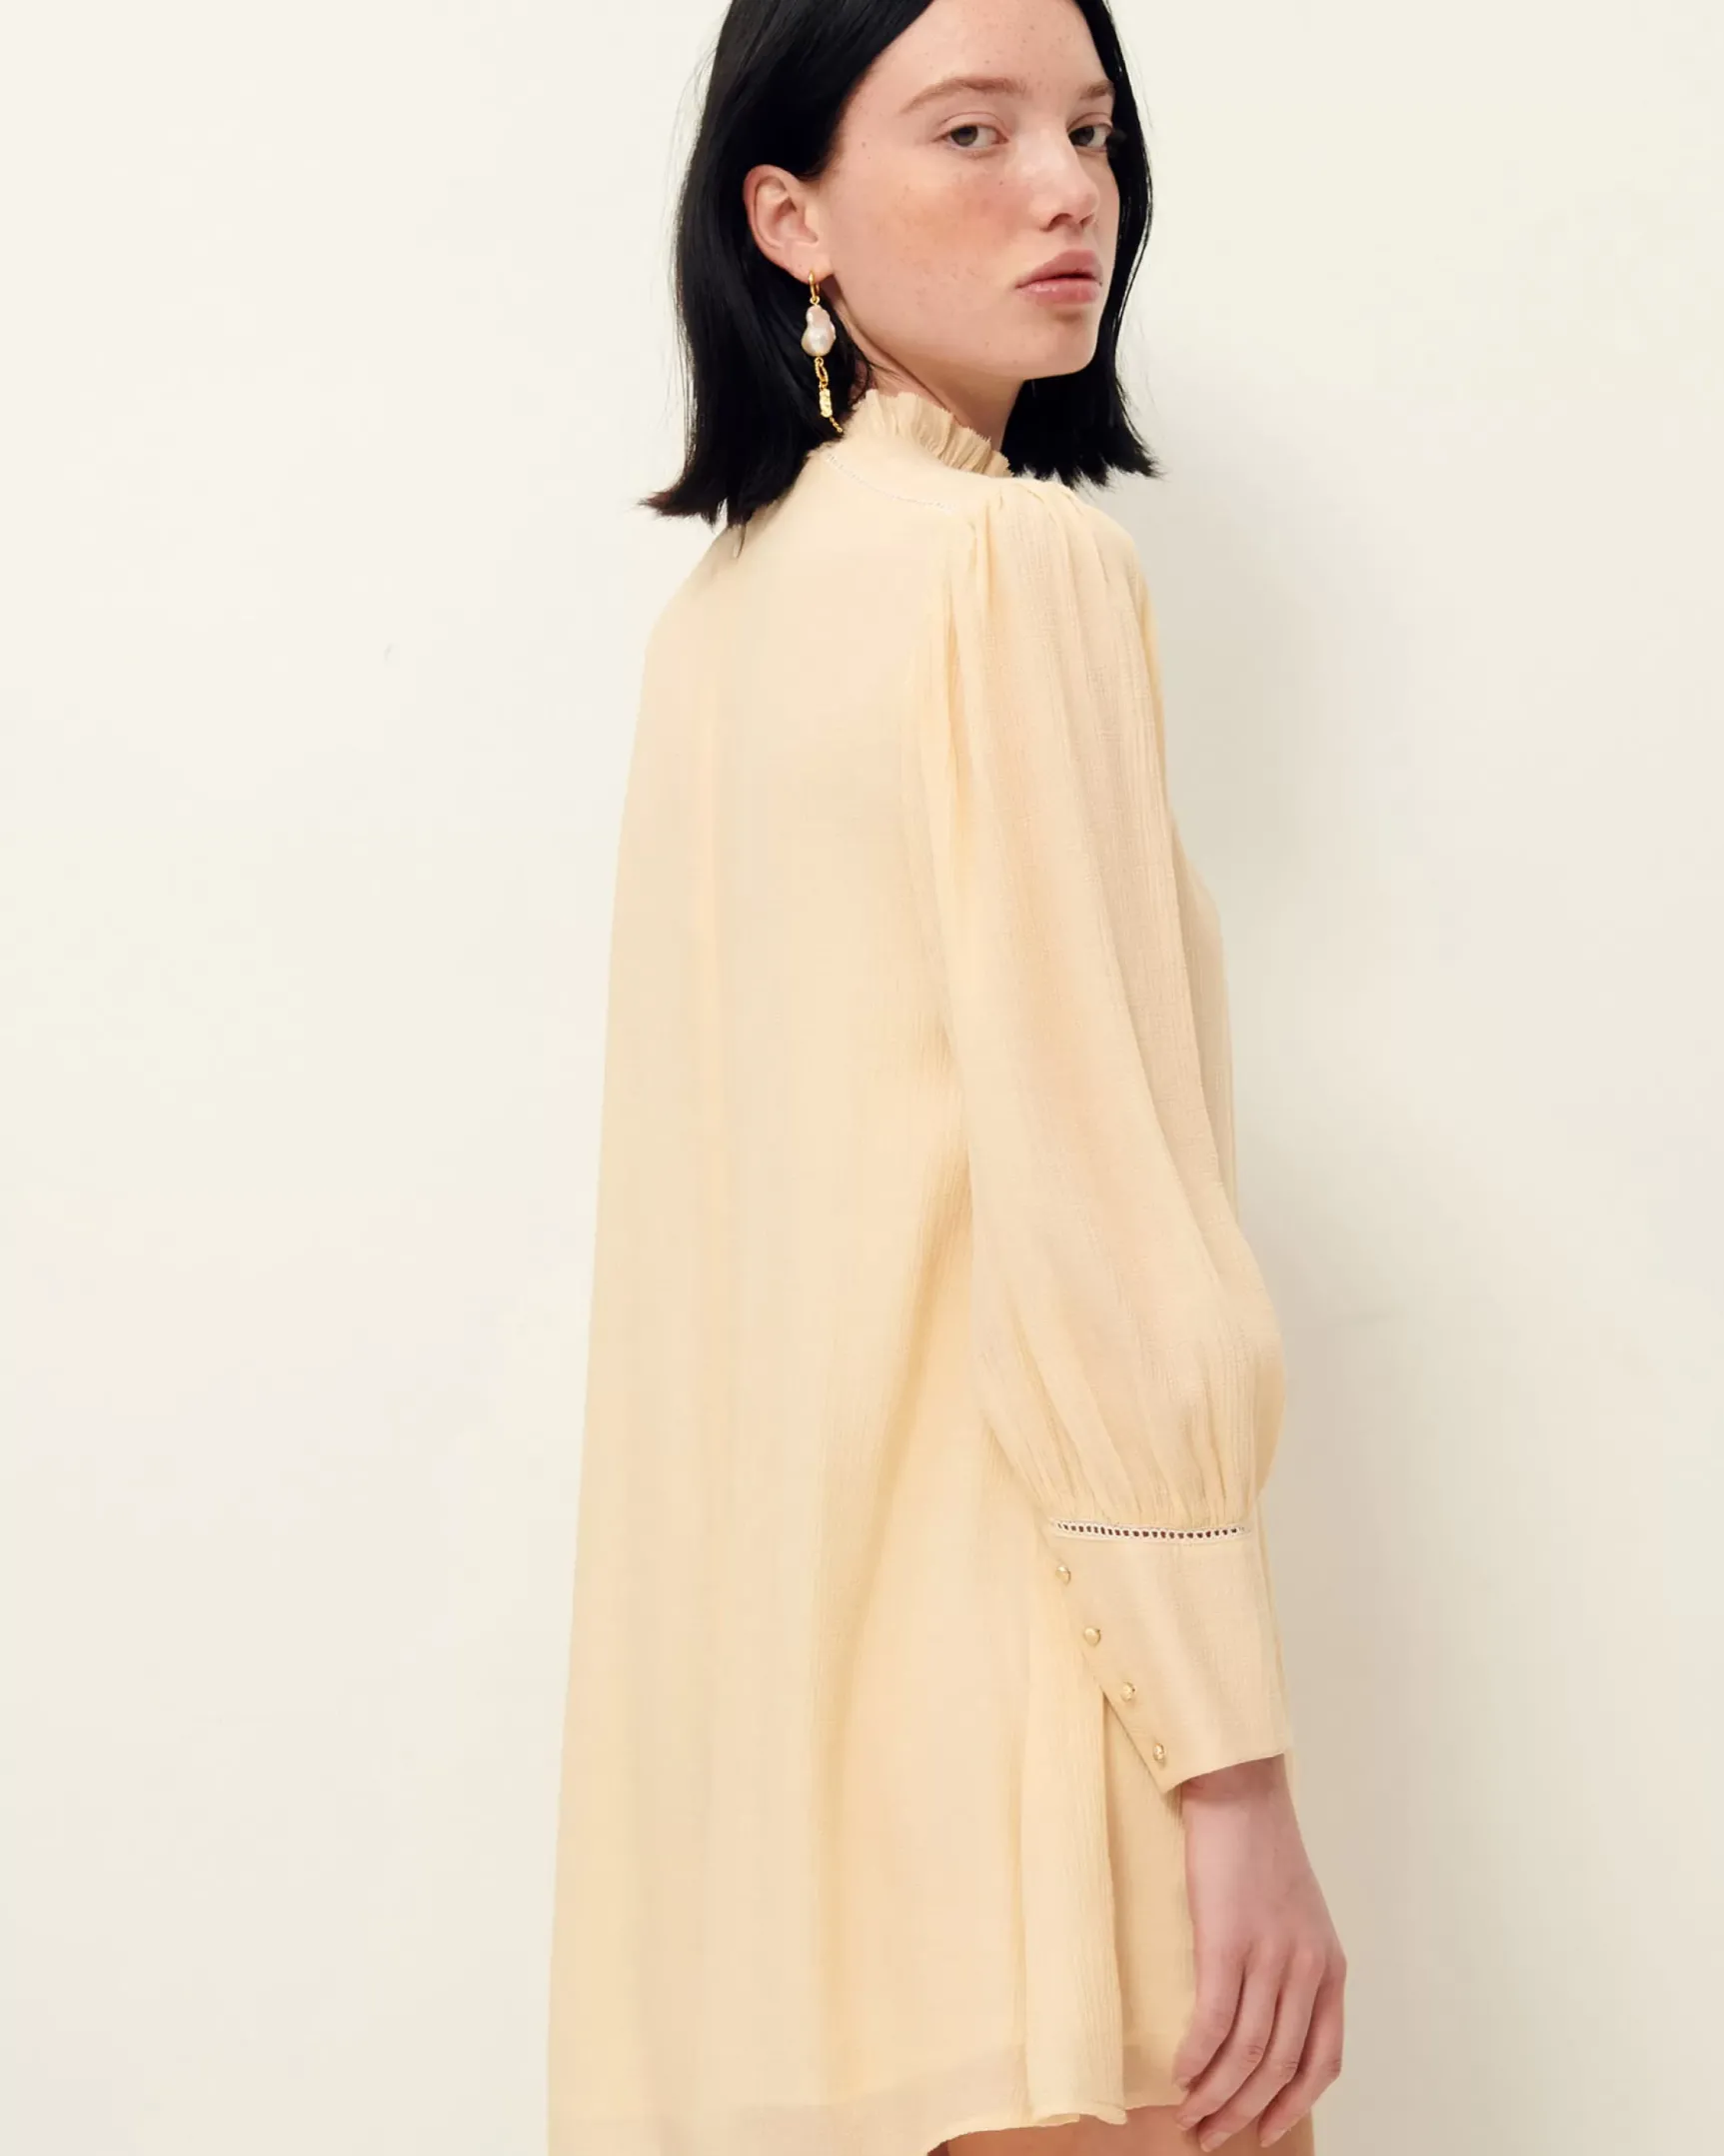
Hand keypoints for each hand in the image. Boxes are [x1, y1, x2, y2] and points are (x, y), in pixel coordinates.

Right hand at [1169, 1754, 1345, 2149]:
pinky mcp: (1226, 1941)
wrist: (1239, 1791)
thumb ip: (1294, 1969)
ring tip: (1188, 2116)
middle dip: (1242, 2114)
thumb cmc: (1259, 1851)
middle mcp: (1307, 1969)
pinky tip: (1179, 2073)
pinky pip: (1213, 2021)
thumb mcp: (1298, 1917)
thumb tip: (1265, 2026)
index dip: (1291, 2105)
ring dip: (1215, 2095)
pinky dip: (1195, 2057)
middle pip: (1278, 2068)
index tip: (1261, 2131)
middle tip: (1207, 2136)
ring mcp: (1269, 1956)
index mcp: (1329, 1967)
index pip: (1322, 2061)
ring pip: (1245, 2054)